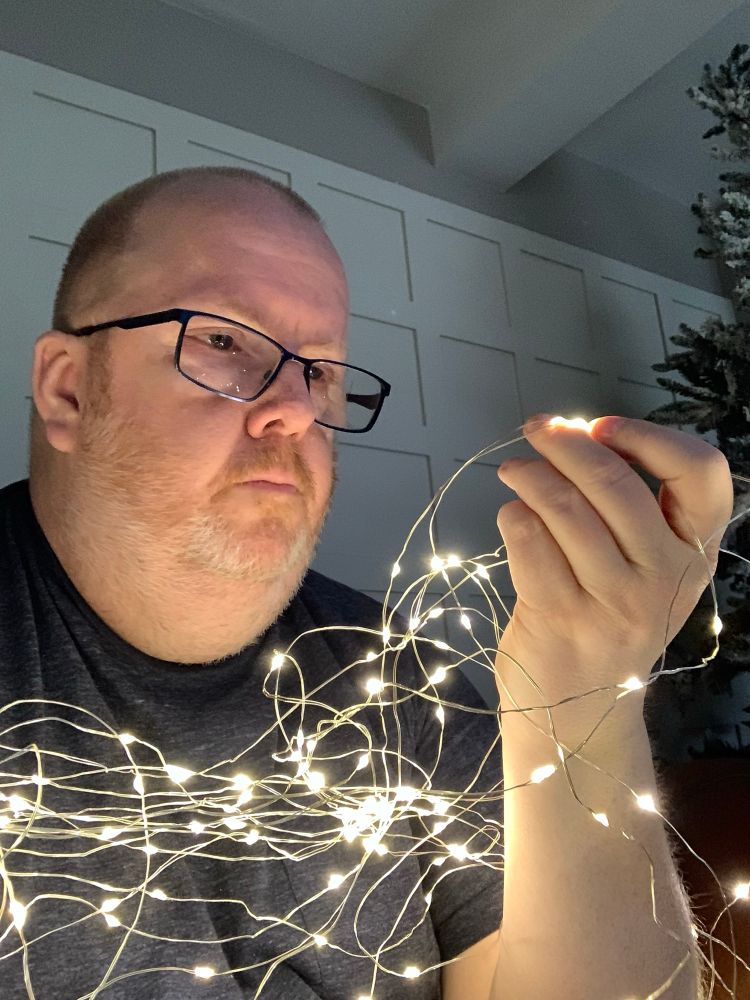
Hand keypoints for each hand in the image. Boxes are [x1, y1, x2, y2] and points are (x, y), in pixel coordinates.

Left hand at [494, 414, 734, 723]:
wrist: (578, 710)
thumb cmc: (605, 619)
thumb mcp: (644, 570)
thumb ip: (626, 506)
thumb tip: (573, 434)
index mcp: (694, 554)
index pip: (702, 474)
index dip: (650, 436)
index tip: (602, 426)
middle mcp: (664, 578)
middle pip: (614, 481)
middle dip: (565, 443)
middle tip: (537, 429)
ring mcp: (613, 604)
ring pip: (564, 507)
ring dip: (530, 475)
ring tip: (515, 472)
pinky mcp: (561, 619)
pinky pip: (528, 540)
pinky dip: (513, 516)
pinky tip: (513, 517)